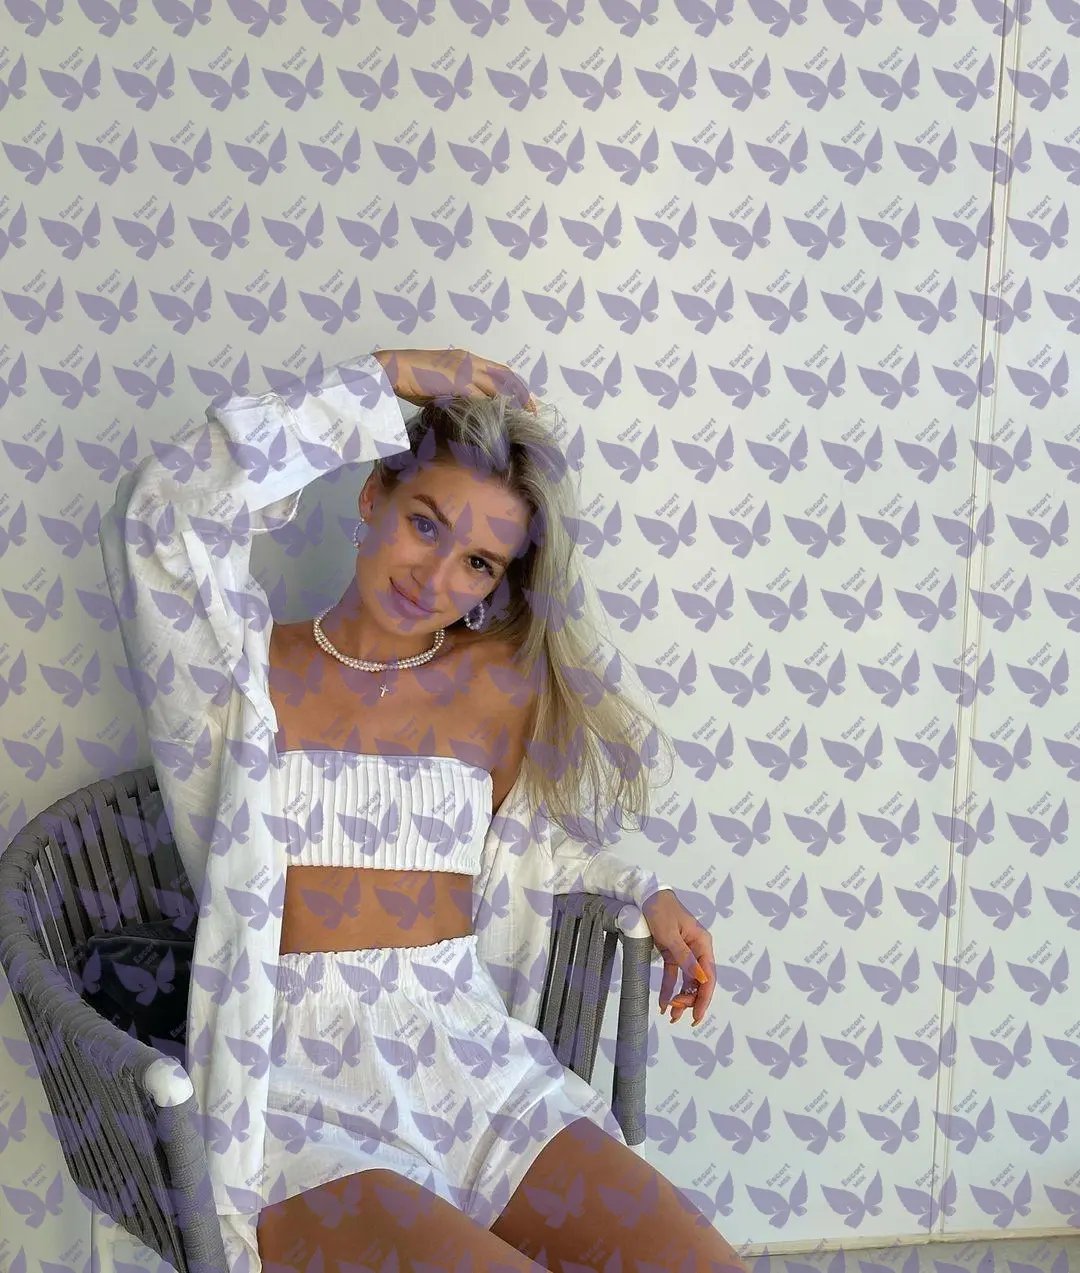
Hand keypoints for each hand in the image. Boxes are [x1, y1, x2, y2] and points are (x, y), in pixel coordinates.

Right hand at [373, 347, 537, 413]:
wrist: (394, 369)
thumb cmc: (411, 378)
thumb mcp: (440, 383)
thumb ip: (456, 393)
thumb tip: (467, 411)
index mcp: (466, 358)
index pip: (499, 370)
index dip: (515, 385)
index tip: (525, 400)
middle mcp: (470, 361)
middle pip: (505, 377)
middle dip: (522, 395)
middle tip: (533, 411)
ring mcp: (465, 371)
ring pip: (497, 388)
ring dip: (510, 405)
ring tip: (521, 420)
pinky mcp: (458, 383)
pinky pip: (481, 399)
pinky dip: (491, 410)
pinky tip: (498, 422)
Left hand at [641, 890, 713, 1026]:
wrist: (646, 895)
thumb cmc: (661, 911)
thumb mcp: (671, 936)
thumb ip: (685, 958)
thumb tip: (702, 980)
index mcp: (703, 944)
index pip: (709, 976)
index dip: (704, 998)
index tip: (696, 1016)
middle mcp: (697, 950)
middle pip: (699, 981)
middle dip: (690, 1000)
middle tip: (677, 1013)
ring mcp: (684, 952)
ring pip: (687, 981)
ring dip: (681, 997)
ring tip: (671, 1016)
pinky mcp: (672, 953)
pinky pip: (673, 974)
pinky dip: (668, 988)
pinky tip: (663, 1003)